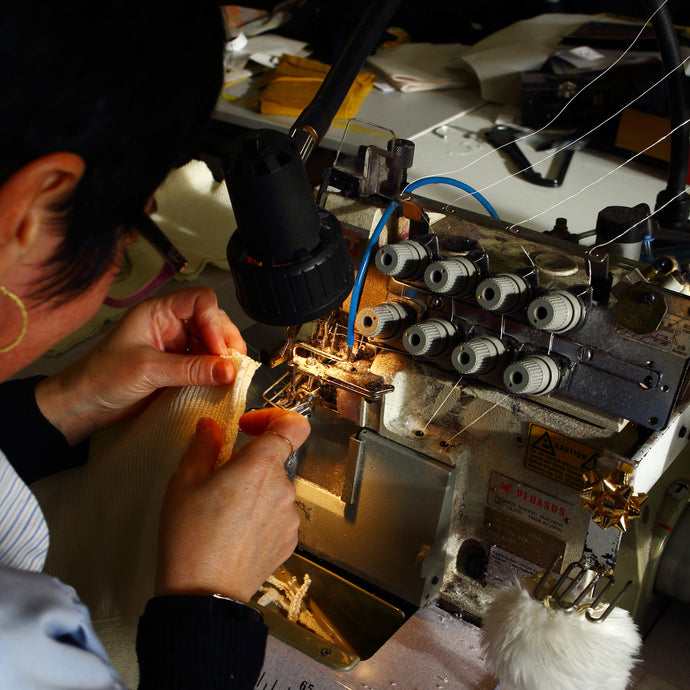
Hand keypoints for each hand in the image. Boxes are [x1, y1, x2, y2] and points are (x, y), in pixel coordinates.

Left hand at [35, 287, 244, 444]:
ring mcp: (176, 347)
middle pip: (212, 321)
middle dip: (225, 341)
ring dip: (224, 359)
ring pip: (213, 344)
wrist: (83, 406)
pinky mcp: (179, 368)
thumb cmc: (101, 377)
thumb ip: (191, 369)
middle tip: (231, 366)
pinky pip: (206, 365)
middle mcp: (171, 325)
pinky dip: (216, 373)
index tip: (219, 350)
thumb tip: (229, 370)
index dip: (214, 322)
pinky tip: (219, 384)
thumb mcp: (148, 370)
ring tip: (228, 377)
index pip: (200, 301)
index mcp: (159, 312)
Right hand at [155, 408, 310, 601]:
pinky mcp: (290, 540)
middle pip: (275, 459)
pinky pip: (278, 515)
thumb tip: (210, 426)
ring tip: (222, 513)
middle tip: (218, 480)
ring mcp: (290, 516)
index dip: (273, 417)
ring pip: (275, 488)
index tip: (249, 426)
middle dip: (250, 463)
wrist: (203, 594)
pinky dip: (261, 515)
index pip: (294, 424)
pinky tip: (235, 532)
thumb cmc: (190, 536)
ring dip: (255, 491)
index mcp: (261, 465)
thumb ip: (203, 445)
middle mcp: (284, 487)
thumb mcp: (184, 481)